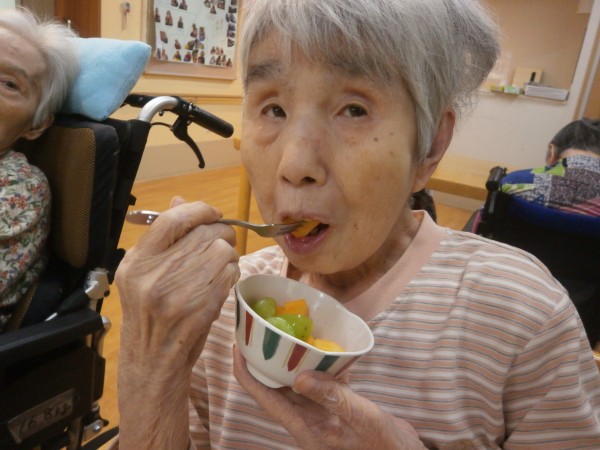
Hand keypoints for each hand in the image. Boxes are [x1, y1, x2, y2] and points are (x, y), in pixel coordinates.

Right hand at [116, 197, 239, 370]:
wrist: (152, 362)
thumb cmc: (151, 315)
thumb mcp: (145, 274)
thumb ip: (164, 238)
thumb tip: (181, 200)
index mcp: (136, 262)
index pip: (172, 219)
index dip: (199, 210)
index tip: (212, 214)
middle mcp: (152, 274)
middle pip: (205, 233)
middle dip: (221, 234)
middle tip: (222, 244)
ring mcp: (177, 292)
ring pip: (222, 251)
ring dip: (229, 256)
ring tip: (220, 268)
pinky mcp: (200, 308)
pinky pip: (230, 273)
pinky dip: (232, 274)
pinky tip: (222, 284)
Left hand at [233, 346, 423, 449]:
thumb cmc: (383, 444)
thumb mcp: (358, 418)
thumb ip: (330, 397)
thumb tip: (298, 377)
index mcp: (303, 427)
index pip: (265, 397)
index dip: (247, 373)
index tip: (237, 347)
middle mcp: (306, 419)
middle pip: (275, 387)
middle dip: (264, 360)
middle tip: (258, 331)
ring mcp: (321, 412)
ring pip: (298, 381)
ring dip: (291, 359)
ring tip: (286, 332)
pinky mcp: (337, 406)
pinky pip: (322, 381)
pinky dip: (322, 363)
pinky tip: (326, 346)